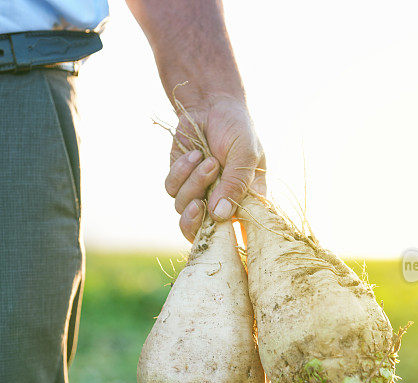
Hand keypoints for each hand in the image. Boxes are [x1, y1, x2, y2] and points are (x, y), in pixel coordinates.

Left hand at [164, 97, 265, 241]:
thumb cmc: (237, 129)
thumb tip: (220, 216)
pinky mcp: (178, 180)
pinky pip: (172, 188)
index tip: (221, 232)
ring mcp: (197, 192)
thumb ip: (236, 185)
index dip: (227, 241)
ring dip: (195, 184)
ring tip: (208, 161)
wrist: (212, 105)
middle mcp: (219, 202)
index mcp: (243, 201)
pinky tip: (194, 154)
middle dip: (196, 221)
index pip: (236, 234)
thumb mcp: (246, 155)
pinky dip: (182, 172)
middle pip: (200, 232)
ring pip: (184, 208)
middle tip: (199, 205)